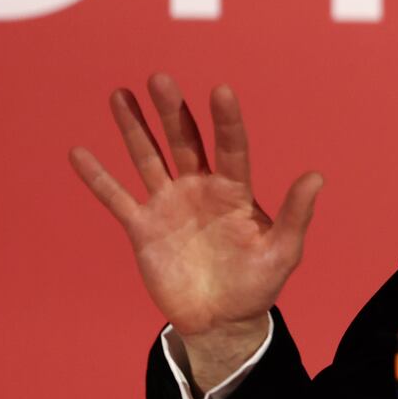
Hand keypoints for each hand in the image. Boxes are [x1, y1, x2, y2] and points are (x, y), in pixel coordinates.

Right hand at [70, 74, 321, 348]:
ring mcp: (169, 204)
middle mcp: (199, 188)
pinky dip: (98, 177)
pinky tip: (80, 152)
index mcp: (235, 190)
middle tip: (161, 78)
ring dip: (134, 128)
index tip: (222, 90)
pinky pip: (116, 198)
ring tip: (122, 94)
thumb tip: (318, 176)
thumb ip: (296, 214)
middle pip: (184, 141)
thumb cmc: (258, 284)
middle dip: (173, 111)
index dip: (227, 121)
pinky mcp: (143, 228)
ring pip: (148, 158)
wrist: (222, 320)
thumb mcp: (282, 252)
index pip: (232, 146)